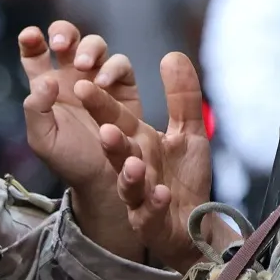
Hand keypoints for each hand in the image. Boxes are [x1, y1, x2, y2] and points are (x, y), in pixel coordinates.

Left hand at [17, 21, 143, 194]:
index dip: (31, 40)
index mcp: (47, 85)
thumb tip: (47, 80)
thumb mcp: (42, 140)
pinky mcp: (124, 87)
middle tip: (61, 45)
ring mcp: (100, 79)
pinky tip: (104, 82)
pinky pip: (122, 65)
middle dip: (64, 33)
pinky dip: (114, 67)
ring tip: (85, 66)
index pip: (35, 53)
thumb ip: (35, 109)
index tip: (30, 37)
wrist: (104, 181)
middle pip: (67, 38)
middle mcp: (72, 77)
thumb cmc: (69, 160)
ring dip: (90, 48)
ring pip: (96, 45)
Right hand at [74, 51, 218, 270]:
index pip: (115, 118)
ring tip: (134, 162)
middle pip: (117, 151)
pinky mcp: (152, 222)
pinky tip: (161, 194)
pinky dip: (155, 204)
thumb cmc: (185, 177)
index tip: (84, 83)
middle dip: (111, 140)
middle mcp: (133, 168)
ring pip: (129, 185)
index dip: (100, 103)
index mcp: (137, 142)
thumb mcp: (190, 131)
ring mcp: (140, 197)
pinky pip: (151, 214)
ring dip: (129, 174)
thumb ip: (182, 96)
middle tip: (105, 128)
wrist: (196, 224)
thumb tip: (172, 54)